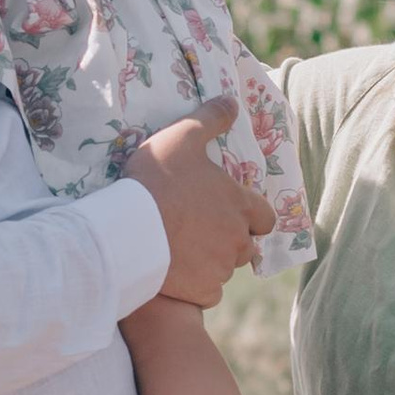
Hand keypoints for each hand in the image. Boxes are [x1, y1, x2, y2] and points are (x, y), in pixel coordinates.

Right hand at [125, 104, 272, 305]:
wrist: (129, 230)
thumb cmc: (158, 180)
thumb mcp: (182, 137)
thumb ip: (210, 118)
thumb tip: (231, 101)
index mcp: (241, 206)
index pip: (265, 217)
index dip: (251, 215)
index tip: (230, 212)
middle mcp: (239, 240)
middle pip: (246, 245)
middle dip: (230, 241)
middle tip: (200, 232)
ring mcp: (222, 268)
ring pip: (225, 268)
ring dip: (211, 262)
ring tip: (181, 250)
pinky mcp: (203, 292)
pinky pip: (207, 292)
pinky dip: (196, 286)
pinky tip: (175, 274)